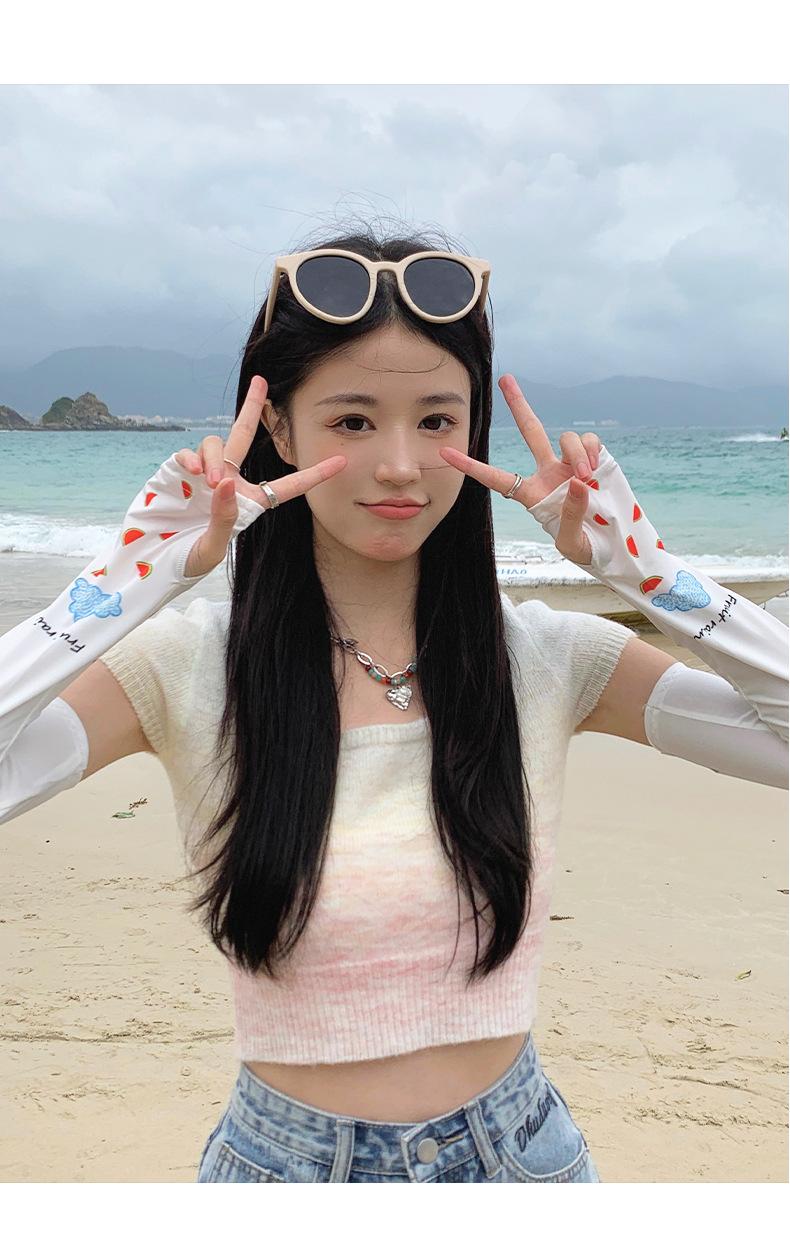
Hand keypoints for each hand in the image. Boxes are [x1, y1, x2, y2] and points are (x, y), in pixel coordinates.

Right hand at [174, 375, 346, 576]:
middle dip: (252, 408)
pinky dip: (193, 459)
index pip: (287, 486)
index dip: (313, 475)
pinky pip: (190, 453)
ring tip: (209, 480)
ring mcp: (202, 474)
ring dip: (216, 458)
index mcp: (248, 504)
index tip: (340, 461)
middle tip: (261, 382)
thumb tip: (226, 482)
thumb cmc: (184, 561)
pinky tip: (193, 474)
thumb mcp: (210, 549)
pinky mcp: (177, 471)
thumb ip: (223, 518)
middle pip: (243, 437)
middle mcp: (228, 483)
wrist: (148, 560)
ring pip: (217, 445)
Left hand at [438, 374, 601, 566]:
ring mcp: (571, 464)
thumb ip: (571, 515)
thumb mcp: (573, 544)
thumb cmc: (586, 549)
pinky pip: (588, 442)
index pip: (496, 478)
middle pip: (529, 431)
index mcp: (532, 495)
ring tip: (586, 478)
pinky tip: (596, 470)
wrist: (615, 546)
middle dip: (519, 404)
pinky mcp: (594, 459)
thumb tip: (577, 482)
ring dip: (576, 454)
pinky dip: (591, 451)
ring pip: (565, 438)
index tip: (444, 454)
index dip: (471, 467)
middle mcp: (548, 473)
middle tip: (504, 378)